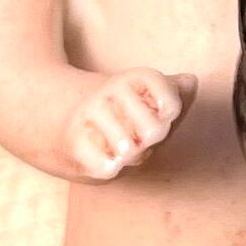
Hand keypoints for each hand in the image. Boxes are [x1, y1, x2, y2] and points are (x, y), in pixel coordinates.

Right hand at [64, 68, 194, 178]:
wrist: (54, 117)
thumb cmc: (114, 111)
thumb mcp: (143, 95)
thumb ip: (172, 91)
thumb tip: (191, 81)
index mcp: (133, 78)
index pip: (171, 102)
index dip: (170, 113)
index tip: (159, 112)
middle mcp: (111, 91)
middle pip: (155, 131)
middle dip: (150, 139)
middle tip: (136, 135)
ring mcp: (90, 114)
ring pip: (130, 151)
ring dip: (128, 155)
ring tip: (118, 146)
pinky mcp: (73, 140)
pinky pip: (108, 167)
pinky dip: (109, 166)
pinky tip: (102, 155)